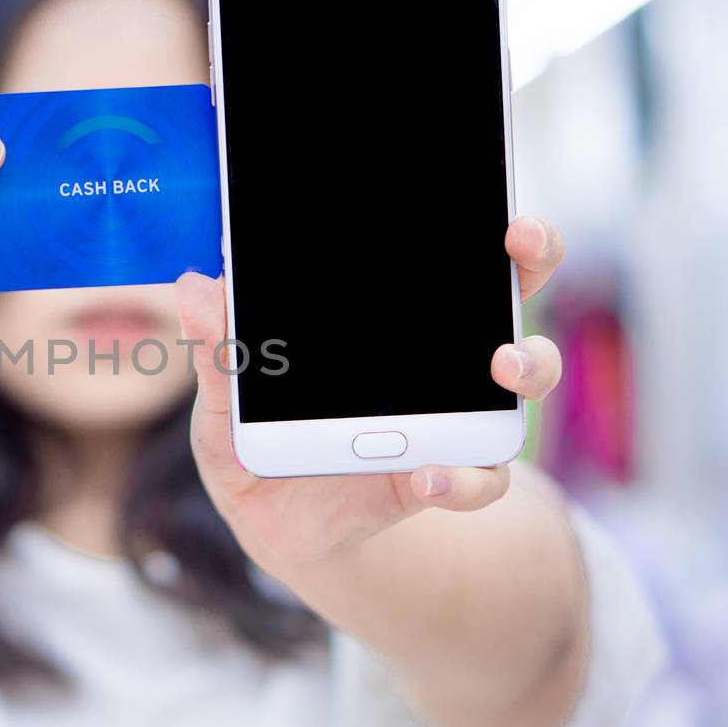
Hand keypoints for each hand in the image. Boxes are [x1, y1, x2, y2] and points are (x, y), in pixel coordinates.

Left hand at [174, 215, 564, 569]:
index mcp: (388, 318)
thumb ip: (218, 348)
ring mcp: (450, 416)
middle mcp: (437, 356)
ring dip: (527, 361)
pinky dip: (464, 477)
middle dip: (532, 260)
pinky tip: (428, 475)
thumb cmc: (252, 438)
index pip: (448, 252)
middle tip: (518, 246)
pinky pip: (481, 477)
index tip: (497, 205)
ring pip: (523, 376)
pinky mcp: (444, 479)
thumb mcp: (225, 397)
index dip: (487, 221)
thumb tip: (195, 289)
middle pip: (509, 291)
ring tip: (500, 365)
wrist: (267, 520)